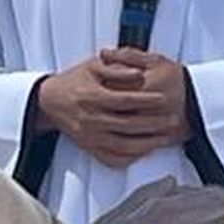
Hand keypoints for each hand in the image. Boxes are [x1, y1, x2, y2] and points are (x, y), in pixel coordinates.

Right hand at [38, 50, 191, 167]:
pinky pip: (112, 158)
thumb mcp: (93, 66)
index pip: (126, 101)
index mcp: (93, 97)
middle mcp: (91, 119)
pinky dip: (130, 157)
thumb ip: (117, 68)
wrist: (50, 101)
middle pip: (128, 125)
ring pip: (124, 145)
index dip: (147, 100)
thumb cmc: (74, 80)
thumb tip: (138, 74)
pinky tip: (145, 151)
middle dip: (154, 124)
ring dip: (147, 144)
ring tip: (165, 138)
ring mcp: (90, 137)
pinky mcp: (89, 148)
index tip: (164, 99)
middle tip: (173, 121)